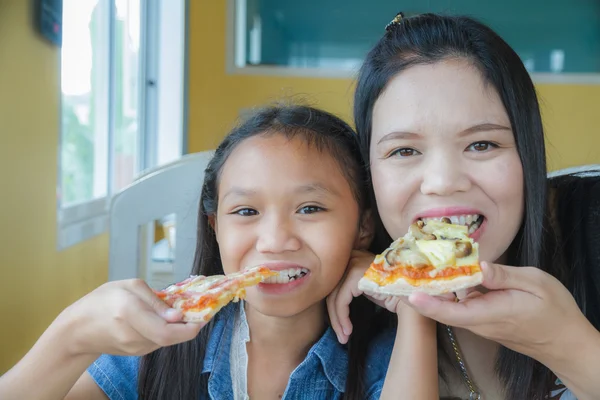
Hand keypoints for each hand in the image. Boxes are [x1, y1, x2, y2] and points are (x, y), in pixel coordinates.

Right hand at [57, 279, 204, 356]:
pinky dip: (165, 331)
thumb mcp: (129, 287)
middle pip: (170, 338)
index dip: (189, 327)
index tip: (203, 317)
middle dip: (188, 326)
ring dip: (176, 328)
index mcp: (129, 311)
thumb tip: (178, 316)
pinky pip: (158, 342)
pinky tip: (159, 320)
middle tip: (198, 313)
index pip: (166, 330)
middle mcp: (132, 334)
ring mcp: (134, 348)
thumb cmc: (102, 301)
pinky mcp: (136, 353)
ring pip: (166, 340)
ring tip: (174, 313)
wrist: (77, 329)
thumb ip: (156, 300)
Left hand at [328, 249, 422, 343]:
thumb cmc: (396, 294)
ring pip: (334, 297)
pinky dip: (342, 318)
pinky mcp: (355, 276)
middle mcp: (353, 256)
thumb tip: (335, 304)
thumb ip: (352, 289)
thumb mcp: (370, 287)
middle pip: (332, 289)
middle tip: (340, 336)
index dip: (334, 305)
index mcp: (356, 257)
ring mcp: (354, 264)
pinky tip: (348, 330)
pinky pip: (341, 301)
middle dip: (334, 316)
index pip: (336, 282)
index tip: (340, 325)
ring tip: (343, 337)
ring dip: (338, 321)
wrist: (414, 294)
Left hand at [407, 262, 591, 360]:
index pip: (452, 312)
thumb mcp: (536, 284)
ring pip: (450, 306)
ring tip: (417, 265)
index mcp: (491, 313)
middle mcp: (480, 321)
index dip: (429, 304)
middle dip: (422, 291)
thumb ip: (505, 276)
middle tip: (404, 269)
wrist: (564, 341)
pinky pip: (461, 305)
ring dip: (433, 289)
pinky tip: (444, 272)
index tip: (410, 294)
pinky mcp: (483, 319)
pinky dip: (449, 290)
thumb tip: (480, 266)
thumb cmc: (554, 311)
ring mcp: (480, 322)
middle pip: (444, 309)